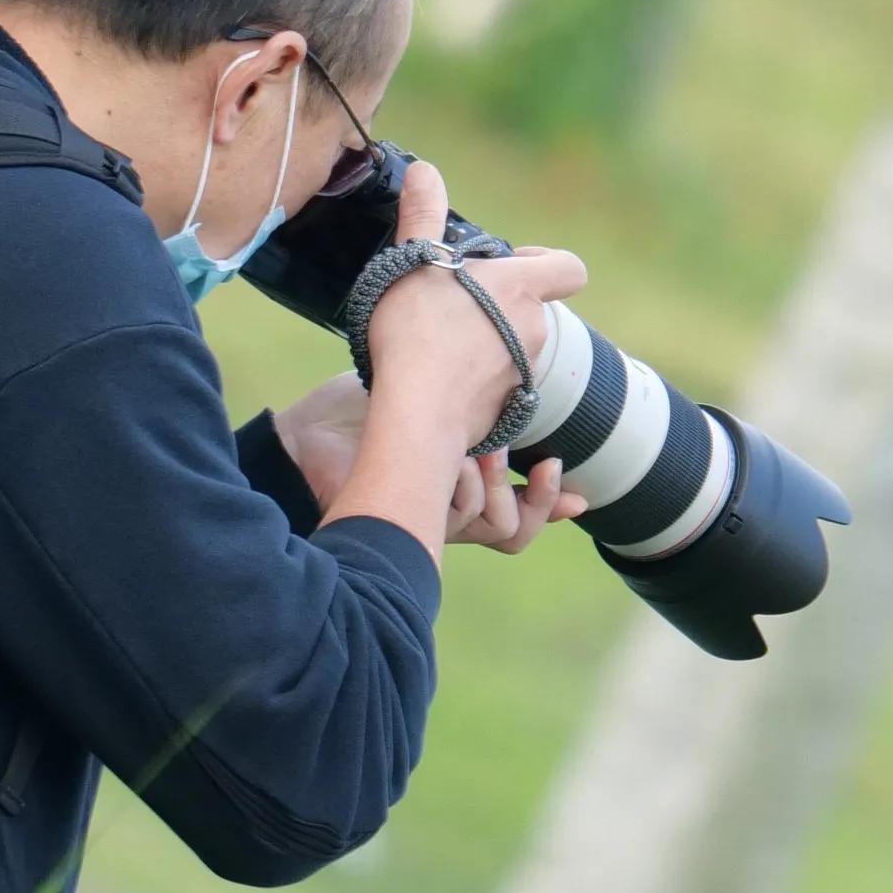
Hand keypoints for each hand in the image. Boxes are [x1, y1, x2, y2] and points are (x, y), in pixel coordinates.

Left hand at [276, 378, 582, 556]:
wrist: (310, 436)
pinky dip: (466, 486)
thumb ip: (470, 389)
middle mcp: (447, 509)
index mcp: (456, 481)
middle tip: (527, 460)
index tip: (582, 497)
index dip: (552, 507)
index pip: (517, 511)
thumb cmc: (358, 409)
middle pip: (513, 529)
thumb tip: (508, 362)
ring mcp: (433, 520)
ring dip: (493, 484)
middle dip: (531, 496)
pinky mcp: (417, 524)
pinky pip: (466, 518)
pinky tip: (453, 460)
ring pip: (498, 525)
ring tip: (475, 452)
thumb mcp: (426, 388)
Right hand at [357, 159, 586, 465]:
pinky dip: (479, 376)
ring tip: (441, 341)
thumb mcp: (413, 263)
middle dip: (499, 302)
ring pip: (515, 344)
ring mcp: (524, 371)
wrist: (420, 412)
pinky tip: (443, 376)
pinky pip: (500, 381)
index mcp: (522, 287)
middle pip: (532, 306)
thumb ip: (422, 216)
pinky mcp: (509, 406)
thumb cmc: (417, 333)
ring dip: (488, 339)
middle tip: (455, 302)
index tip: (509, 265)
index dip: (545, 263)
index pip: (569, 267)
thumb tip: (424, 170)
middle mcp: (535, 328)